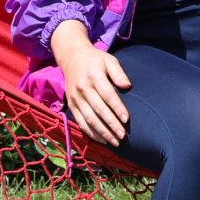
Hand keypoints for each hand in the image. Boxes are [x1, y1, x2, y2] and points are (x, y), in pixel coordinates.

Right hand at [50, 22, 131, 143]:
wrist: (72, 57)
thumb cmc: (95, 60)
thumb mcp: (109, 60)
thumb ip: (119, 73)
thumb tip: (128, 86)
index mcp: (94, 76)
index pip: (107, 95)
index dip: (117, 108)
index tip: (126, 119)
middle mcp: (83, 88)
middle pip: (98, 110)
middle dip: (111, 124)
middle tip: (122, 135)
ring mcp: (75, 98)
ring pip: (89, 119)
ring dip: (102, 132)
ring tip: (115, 141)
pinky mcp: (71, 105)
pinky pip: (80, 122)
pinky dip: (91, 132)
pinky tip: (102, 139)